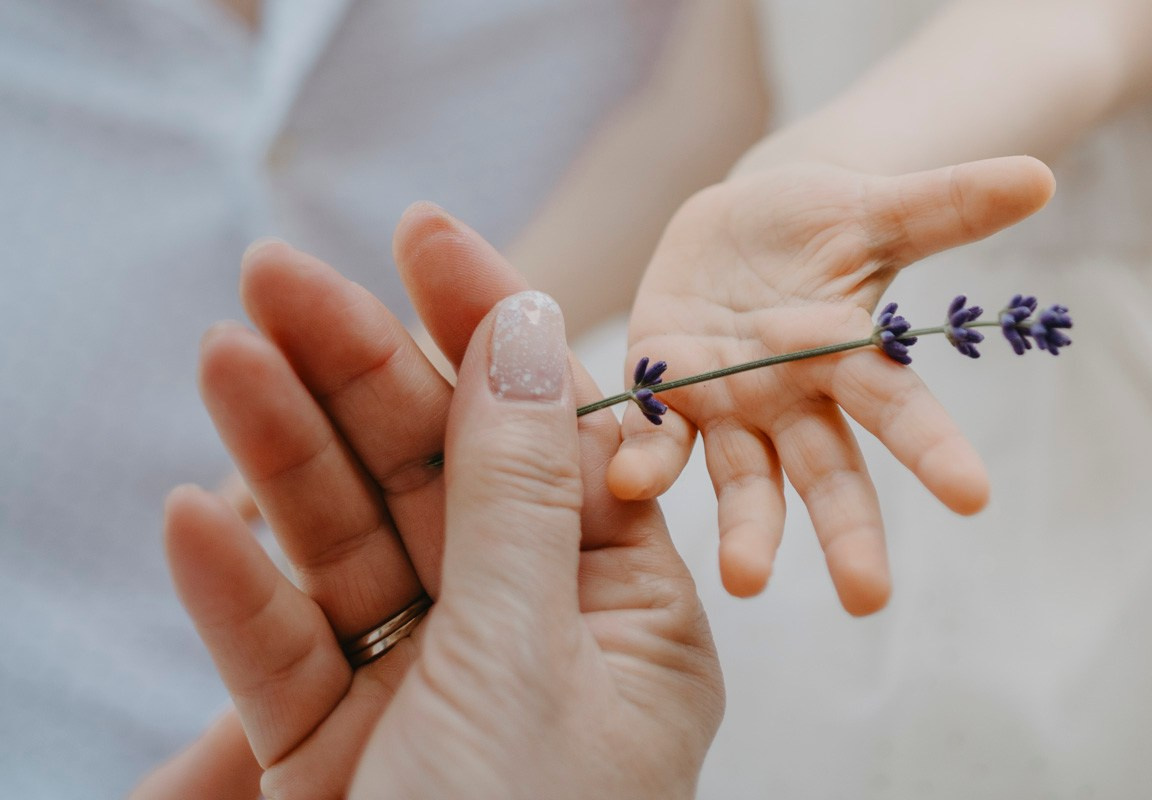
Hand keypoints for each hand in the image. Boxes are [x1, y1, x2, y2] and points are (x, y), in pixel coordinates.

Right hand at [146, 205, 720, 798]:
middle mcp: (532, 642)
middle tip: (279, 275)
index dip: (488, 329)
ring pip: (354, 548)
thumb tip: (525, 327)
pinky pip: (287, 654)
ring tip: (228, 355)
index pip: (553, 439)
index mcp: (625, 620)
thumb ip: (521, 495)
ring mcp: (429, 693)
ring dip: (287, 456)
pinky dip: (243, 594)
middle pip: (439, 476)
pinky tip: (199, 521)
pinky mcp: (340, 752)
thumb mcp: (527, 660)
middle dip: (362, 373)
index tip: (427, 233)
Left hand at [608, 157, 1054, 610]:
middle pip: (827, 470)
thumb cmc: (816, 224)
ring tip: (746, 580)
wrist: (734, 226)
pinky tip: (631, 482)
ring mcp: (728, 404)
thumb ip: (945, 203)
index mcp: (849, 358)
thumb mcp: (874, 207)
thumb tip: (1040, 177)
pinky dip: (645, 456)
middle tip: (866, 596)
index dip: (934, 447)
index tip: (974, 496)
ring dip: (746, 528)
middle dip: (846, 531)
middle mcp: (793, 399)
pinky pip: (653, 432)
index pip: (899, 407)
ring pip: (742, 476)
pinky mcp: (665, 392)